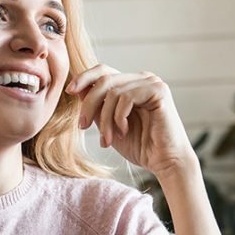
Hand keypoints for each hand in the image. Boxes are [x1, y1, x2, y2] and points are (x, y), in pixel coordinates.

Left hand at [68, 64, 194, 178]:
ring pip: (113, 92)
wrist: (164, 163)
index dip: (84, 78)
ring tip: (107, 140)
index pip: (103, 71)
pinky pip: (127, 97)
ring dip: (105, 119)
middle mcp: (142, 79)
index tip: (69, 92)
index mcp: (131, 84)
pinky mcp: (159, 91)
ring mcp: (152, 82)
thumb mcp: (109, 124)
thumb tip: (77, 89)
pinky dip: (119, 117)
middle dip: (89, 104)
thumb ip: (97, 107)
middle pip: (105, 79)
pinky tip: (123, 131)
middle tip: (83, 127)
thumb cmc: (140, 146)